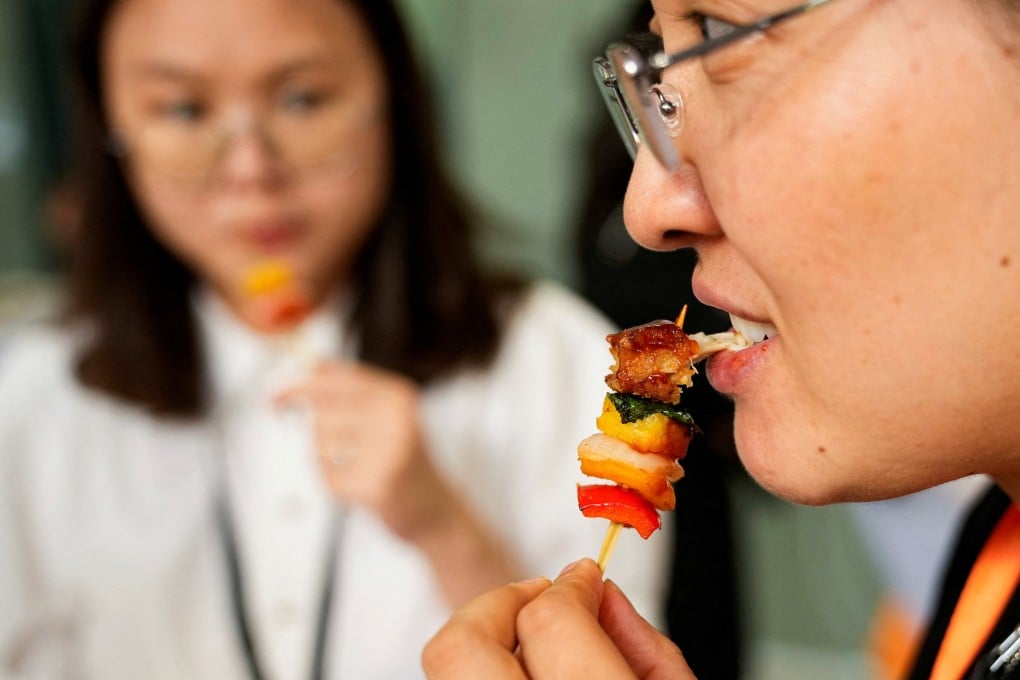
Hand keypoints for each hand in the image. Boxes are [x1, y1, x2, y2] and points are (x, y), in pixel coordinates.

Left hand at [276, 360, 451, 539]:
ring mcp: (389, 451)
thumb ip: (353, 390)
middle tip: (341, 451)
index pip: (334, 379)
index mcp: (398, 395)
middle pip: (320, 413)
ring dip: (328, 460)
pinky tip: (362, 487)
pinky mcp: (377, 484)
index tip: (274, 396)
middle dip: (321, 434)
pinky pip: (328, 478)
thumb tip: (314, 365)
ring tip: (358, 468)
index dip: (297, 386)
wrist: (434, 509)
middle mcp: (397, 417)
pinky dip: (336, 486)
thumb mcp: (388, 415)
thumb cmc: (404, 461)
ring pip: (320, 444)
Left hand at [422, 558, 694, 679]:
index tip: (586, 579)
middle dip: (500, 603)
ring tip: (534, 643)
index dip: (572, 585)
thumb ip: (649, 648)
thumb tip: (601, 592)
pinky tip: (526, 676)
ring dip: (488, 638)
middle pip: (459, 645)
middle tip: (541, 597)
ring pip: (444, 669)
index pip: (550, 621)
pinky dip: (486, 673)